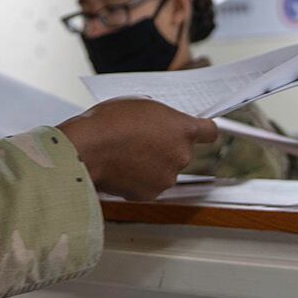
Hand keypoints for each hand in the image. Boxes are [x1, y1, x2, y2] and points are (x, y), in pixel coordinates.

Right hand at [58, 100, 218, 200]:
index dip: (202, 131)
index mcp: (183, 129)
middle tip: (144, 140)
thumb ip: (160, 116)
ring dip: (153, 164)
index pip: (210, 131)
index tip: (199, 132)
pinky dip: (139, 179)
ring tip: (127, 154)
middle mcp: (181, 155)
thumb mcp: (139, 104)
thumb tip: (163, 122)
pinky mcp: (151, 194)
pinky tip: (122, 168)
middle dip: (167, 147)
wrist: (87, 150)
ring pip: (165, 170)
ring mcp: (167, 177)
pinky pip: (149, 185)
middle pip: (183, 151)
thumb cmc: (108, 123)